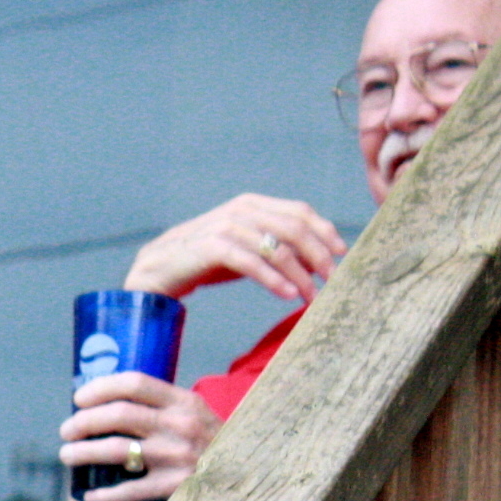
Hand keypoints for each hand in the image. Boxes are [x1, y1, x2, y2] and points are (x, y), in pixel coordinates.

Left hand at [60, 372, 221, 500]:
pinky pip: (127, 491)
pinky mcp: (174, 487)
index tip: (79, 398)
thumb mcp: (194, 415)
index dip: (100, 388)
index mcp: (183, 401)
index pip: (134, 383)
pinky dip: (103, 495)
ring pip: (115, 450)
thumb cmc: (211, 444)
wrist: (247, 475)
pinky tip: (91, 496)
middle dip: (83, 422)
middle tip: (67, 430)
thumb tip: (106, 406)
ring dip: (83, 452)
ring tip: (68, 455)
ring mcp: (176, 456)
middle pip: (118, 416)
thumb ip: (161, 407)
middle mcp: (179, 425)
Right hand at [123, 193, 346, 303]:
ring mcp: (225, 227)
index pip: (300, 212)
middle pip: (294, 229)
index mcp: (253, 204)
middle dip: (318, 256)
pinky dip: (273, 279)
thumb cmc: (205, 260)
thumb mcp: (245, 247)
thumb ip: (275, 246)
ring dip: (300, 275)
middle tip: (332, 280)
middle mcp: (241, 210)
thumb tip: (316, 261)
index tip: (342, 254)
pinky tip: (288, 294)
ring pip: (277, 248)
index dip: (325, 232)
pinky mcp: (211, 248)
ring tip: (311, 297)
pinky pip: (252, 263)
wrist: (158, 268)